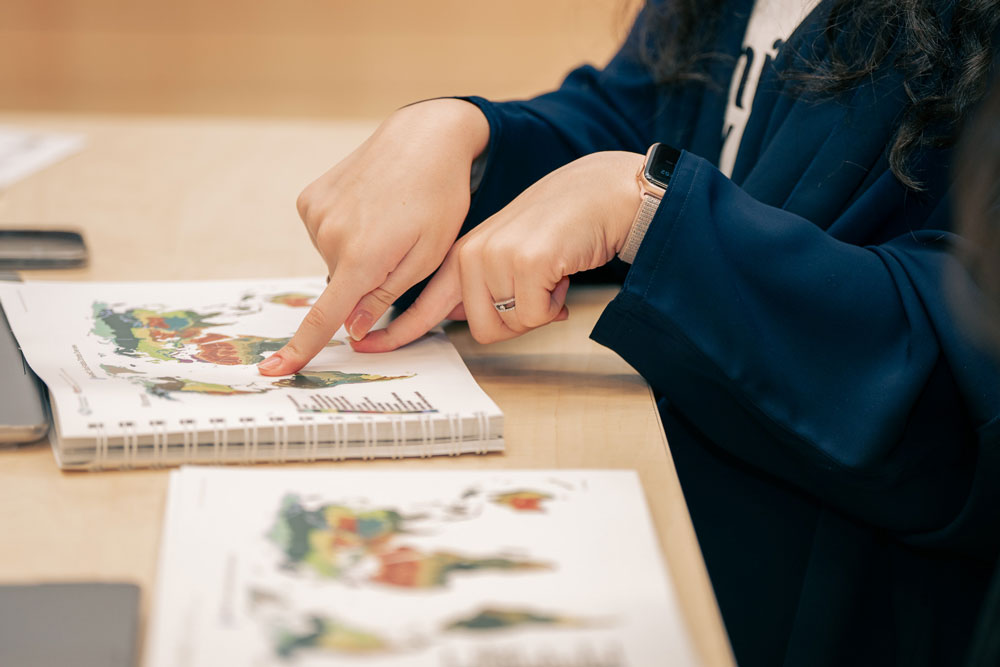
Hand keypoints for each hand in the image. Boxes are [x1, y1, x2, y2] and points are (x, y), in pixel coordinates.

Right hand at [258, 99, 489, 375]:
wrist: (423, 138)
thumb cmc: (438, 199)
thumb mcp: (428, 257)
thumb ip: (386, 295)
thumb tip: (353, 328)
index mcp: (362, 257)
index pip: (325, 315)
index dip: (301, 348)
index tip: (274, 370)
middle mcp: (330, 236)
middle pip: (341, 287)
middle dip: (366, 281)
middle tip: (400, 246)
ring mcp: (315, 214)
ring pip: (333, 260)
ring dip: (356, 254)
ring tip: (387, 220)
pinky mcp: (310, 198)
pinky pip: (324, 235)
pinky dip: (344, 232)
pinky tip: (369, 208)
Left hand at [351, 151, 643, 351]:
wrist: (601, 194)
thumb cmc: (561, 227)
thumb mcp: (507, 254)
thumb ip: (479, 285)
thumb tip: (458, 320)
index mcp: (463, 255)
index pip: (422, 302)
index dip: (395, 331)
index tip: (364, 346)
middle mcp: (472, 256)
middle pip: (481, 329)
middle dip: (517, 322)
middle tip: (539, 292)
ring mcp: (496, 257)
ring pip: (508, 326)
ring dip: (537, 312)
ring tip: (550, 276)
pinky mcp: (526, 262)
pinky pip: (535, 316)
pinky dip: (555, 305)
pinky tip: (562, 273)